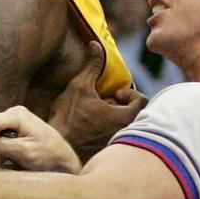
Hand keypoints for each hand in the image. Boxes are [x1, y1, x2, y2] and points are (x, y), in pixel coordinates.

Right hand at [0, 106, 81, 173]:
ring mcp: (14, 117)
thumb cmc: (47, 156)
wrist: (62, 159)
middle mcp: (14, 111)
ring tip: (4, 157)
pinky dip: (0, 145)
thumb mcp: (22, 152)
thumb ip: (0, 144)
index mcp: (17, 114)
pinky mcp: (14, 126)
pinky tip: (7, 154)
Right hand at [48, 42, 147, 161]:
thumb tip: (95, 44)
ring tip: (98, 115)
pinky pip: (116, 139)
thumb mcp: (80, 86)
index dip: (130, 94)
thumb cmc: (69, 116)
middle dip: (122, 106)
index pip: (143, 101)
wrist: (56, 146)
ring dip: (115, 118)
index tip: (115, 93)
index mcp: (124, 117)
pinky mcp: (107, 154)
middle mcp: (125, 133)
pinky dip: (109, 131)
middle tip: (106, 103)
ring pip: (126, 127)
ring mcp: (117, 145)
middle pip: (136, 115)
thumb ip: (92, 65)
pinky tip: (93, 128)